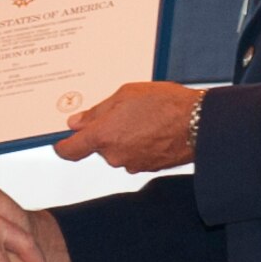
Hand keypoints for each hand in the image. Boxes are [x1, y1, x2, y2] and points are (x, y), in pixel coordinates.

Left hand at [52, 81, 199, 172]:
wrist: (199, 123)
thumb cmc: (166, 105)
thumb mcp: (126, 94)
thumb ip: (97, 111)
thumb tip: (77, 122)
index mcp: (103, 136)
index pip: (70, 150)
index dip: (63, 146)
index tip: (61, 141)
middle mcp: (114, 155)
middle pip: (98, 146)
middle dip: (105, 131)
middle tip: (122, 112)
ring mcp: (131, 164)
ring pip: (117, 150)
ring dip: (124, 136)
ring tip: (143, 117)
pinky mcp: (147, 168)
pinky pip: (134, 155)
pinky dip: (138, 143)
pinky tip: (153, 128)